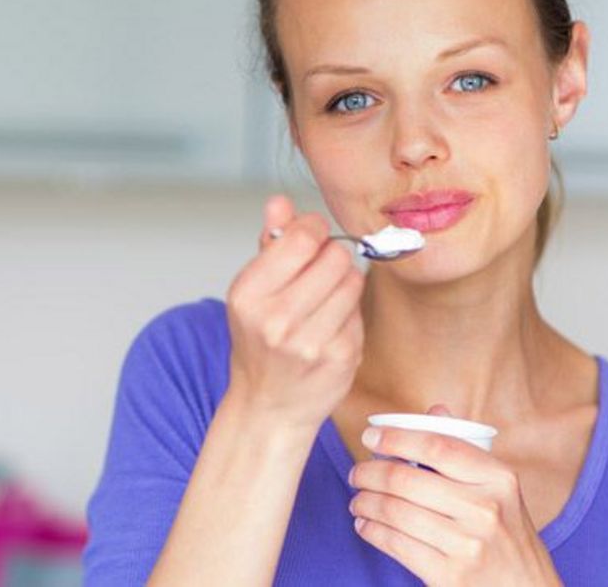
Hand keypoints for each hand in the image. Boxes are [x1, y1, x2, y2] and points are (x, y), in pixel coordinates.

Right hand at [222, 194, 365, 431]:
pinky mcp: (340, 356)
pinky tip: (330, 326)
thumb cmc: (260, 344)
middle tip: (318, 274)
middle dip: (331, 258)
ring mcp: (310, 341)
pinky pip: (359, 311)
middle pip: (335, 256)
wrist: (269, 406)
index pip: (302, 237)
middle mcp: (276, 319)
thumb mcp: (252, 291)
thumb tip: (280, 202)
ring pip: (353, 281)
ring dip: (343, 284)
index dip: (314, 230)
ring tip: (323, 301)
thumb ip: (270, 244)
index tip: (310, 240)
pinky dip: (349, 313)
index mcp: (248, 294)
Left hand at [347, 405, 562, 586]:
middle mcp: (486, 509)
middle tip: (357, 473)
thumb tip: (436, 410)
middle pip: (407, 480)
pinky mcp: (449, 575)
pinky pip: (396, 544)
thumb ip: (466, 452)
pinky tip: (365, 524)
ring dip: (365, 502)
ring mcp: (468, 545)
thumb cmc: (507, 535)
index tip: (369, 437)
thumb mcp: (500, 491)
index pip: (438, 446)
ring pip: (395, 512)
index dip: (396, 437)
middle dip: (369, 473)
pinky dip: (372, 530)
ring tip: (358, 500)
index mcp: (499, 478)